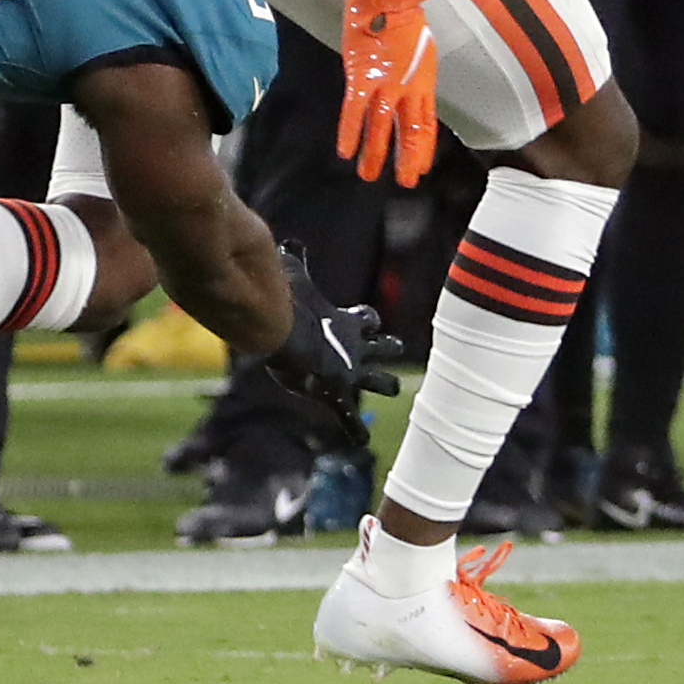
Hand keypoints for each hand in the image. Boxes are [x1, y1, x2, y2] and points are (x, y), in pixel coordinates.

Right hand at [262, 240, 403, 428]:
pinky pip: (350, 418)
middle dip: (388, 348)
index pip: (367, 319)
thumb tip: (289, 242)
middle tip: (394, 348)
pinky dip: (356, 430)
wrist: (290, 336)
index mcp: (347, 321)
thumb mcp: (294, 277)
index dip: (367, 320)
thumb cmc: (290, 305)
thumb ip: (295, 261)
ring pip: (379, 382)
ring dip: (386, 384)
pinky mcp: (337, 396)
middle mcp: (356, 347)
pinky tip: (363, 442)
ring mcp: (350, 374)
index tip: (369, 320)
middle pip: (383, 348)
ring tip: (393, 388)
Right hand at [334, 0, 438, 187]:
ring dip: (374, 155)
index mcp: (424, 83)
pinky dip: (348, 132)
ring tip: (367, 176)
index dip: (424, 151)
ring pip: (380, 128)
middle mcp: (409, 90)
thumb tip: (411, 94)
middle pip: (409, 133)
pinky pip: (354, 111)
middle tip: (403, 183)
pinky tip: (343, 150)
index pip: (427, 126)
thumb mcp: (422, 52)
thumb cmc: (405, 17)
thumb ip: (416, 77)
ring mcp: (385, 85)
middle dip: (405, 161)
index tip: (420, 170)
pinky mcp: (361, 78)